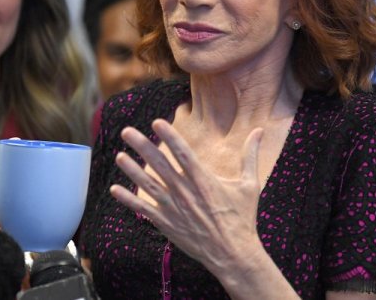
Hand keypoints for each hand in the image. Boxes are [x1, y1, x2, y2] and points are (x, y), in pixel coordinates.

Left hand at [109, 119, 264, 270]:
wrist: (233, 254)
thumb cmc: (242, 218)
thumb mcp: (250, 185)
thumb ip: (250, 156)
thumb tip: (260, 131)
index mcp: (204, 180)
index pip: (183, 152)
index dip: (169, 136)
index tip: (157, 122)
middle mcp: (185, 191)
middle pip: (160, 164)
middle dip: (142, 146)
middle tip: (126, 131)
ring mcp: (174, 208)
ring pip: (148, 185)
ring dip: (131, 170)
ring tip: (119, 156)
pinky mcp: (166, 223)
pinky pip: (143, 209)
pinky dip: (128, 200)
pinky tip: (114, 189)